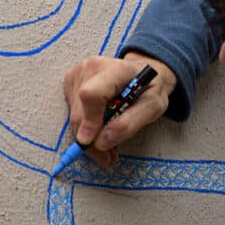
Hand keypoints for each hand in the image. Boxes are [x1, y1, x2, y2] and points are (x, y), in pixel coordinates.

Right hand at [63, 51, 176, 167]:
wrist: (139, 71)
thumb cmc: (148, 88)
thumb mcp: (153, 107)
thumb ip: (128, 124)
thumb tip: (101, 142)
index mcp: (117, 69)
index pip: (92, 94)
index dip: (90, 121)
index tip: (95, 143)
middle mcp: (92, 67)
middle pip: (80, 112)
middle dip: (91, 141)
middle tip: (107, 157)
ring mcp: (79, 72)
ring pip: (75, 116)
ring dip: (89, 137)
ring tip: (108, 144)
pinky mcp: (71, 80)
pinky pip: (73, 111)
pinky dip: (85, 126)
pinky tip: (100, 127)